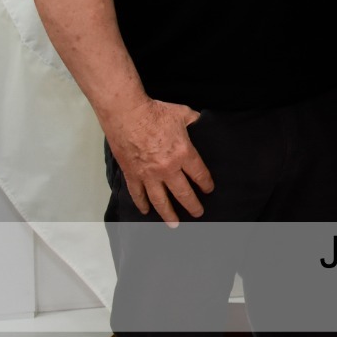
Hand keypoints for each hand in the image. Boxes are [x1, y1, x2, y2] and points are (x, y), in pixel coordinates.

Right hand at [103, 97, 213, 226]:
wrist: (127, 113)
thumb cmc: (154, 112)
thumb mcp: (181, 113)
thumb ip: (192, 119)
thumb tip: (198, 119)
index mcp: (184, 153)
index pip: (199, 175)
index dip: (206, 184)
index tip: (208, 190)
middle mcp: (168, 168)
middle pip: (183, 193)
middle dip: (192, 205)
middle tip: (198, 213)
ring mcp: (148, 174)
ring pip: (161, 200)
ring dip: (168, 214)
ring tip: (175, 224)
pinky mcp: (132, 174)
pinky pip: (138, 194)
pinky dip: (142, 204)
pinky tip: (146, 211)